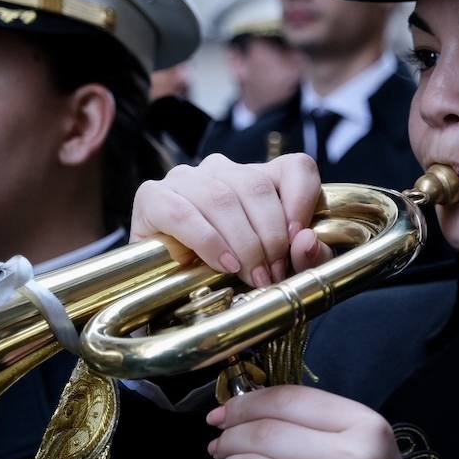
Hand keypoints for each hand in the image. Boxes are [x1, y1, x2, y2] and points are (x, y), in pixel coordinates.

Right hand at [130, 153, 333, 285]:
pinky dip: (207, 241)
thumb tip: (306, 240)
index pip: (297, 167)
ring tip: (251, 276)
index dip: (303, 201)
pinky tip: (222, 264)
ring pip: (222, 198)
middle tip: (272, 274)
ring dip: (242, 243)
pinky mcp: (152, 195)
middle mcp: (222, 170)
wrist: (166, 292)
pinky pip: (183, 212)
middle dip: (270, 237)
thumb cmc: (231, 275)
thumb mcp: (279, 269)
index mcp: (259, 178)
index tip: (299, 239)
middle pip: (257, 186)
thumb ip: (305, 257)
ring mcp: (185, 178)